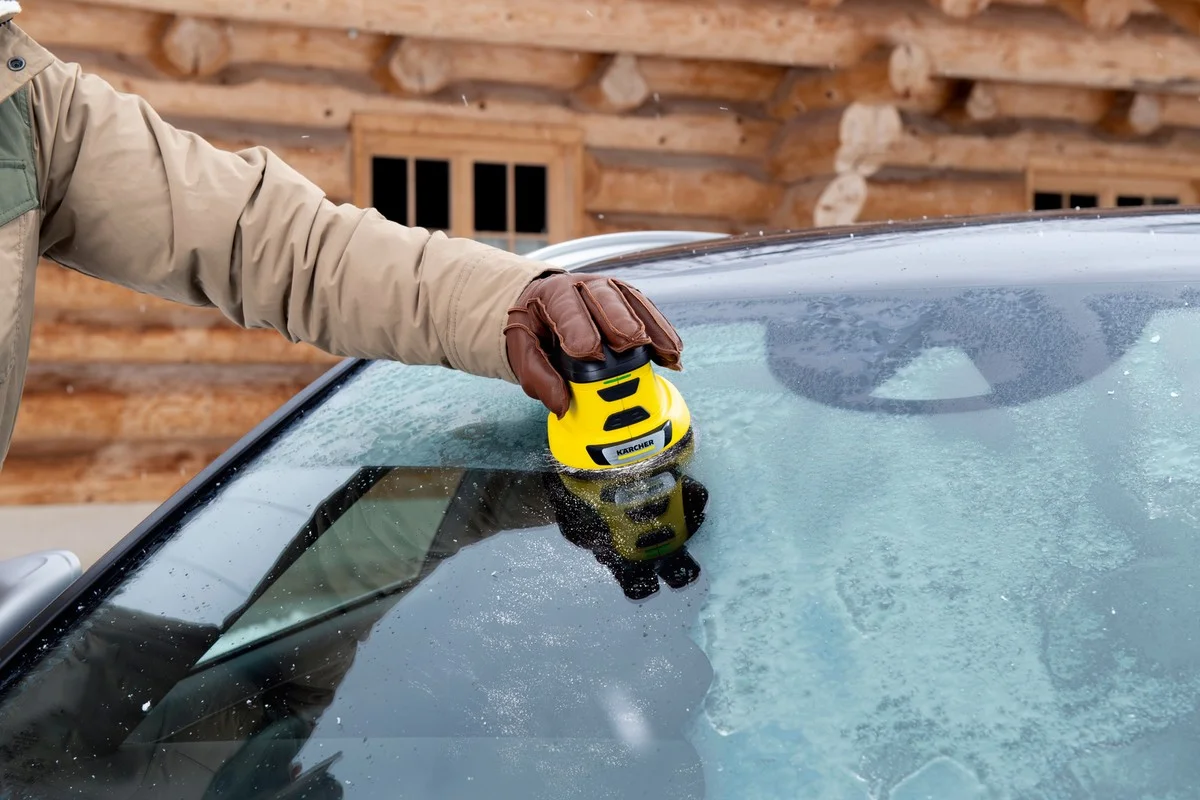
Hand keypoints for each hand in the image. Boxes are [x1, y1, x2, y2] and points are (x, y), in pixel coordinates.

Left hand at [504, 273, 682, 417]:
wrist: (543, 306)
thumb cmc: (536, 331)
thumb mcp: (524, 352)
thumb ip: (538, 377)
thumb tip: (561, 406)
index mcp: (553, 295)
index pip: (566, 308)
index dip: (578, 329)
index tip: (589, 352)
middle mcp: (583, 285)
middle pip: (605, 298)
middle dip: (621, 321)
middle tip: (634, 344)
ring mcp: (609, 289)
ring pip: (632, 302)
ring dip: (653, 327)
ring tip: (668, 352)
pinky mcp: (627, 298)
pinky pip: (648, 311)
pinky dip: (662, 331)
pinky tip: (673, 351)